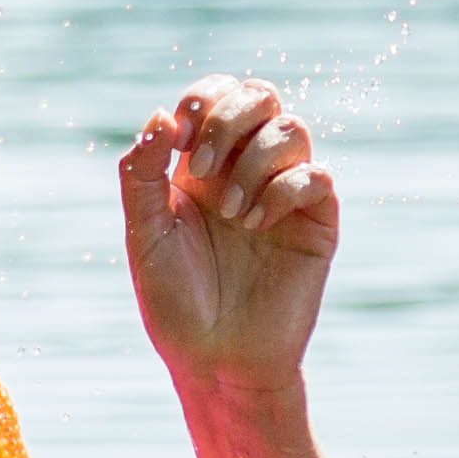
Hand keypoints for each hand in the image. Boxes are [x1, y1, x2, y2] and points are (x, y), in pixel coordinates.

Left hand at [123, 76, 335, 391]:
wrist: (217, 361)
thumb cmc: (175, 303)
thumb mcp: (144, 235)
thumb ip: (141, 174)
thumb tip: (159, 116)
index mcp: (202, 165)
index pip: (216, 96)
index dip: (202, 101)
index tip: (179, 140)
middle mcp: (246, 170)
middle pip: (259, 96)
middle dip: (229, 118)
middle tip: (202, 169)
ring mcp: (285, 193)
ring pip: (291, 128)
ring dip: (253, 162)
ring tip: (232, 215)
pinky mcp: (317, 222)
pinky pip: (317, 175)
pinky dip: (284, 188)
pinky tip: (257, 224)